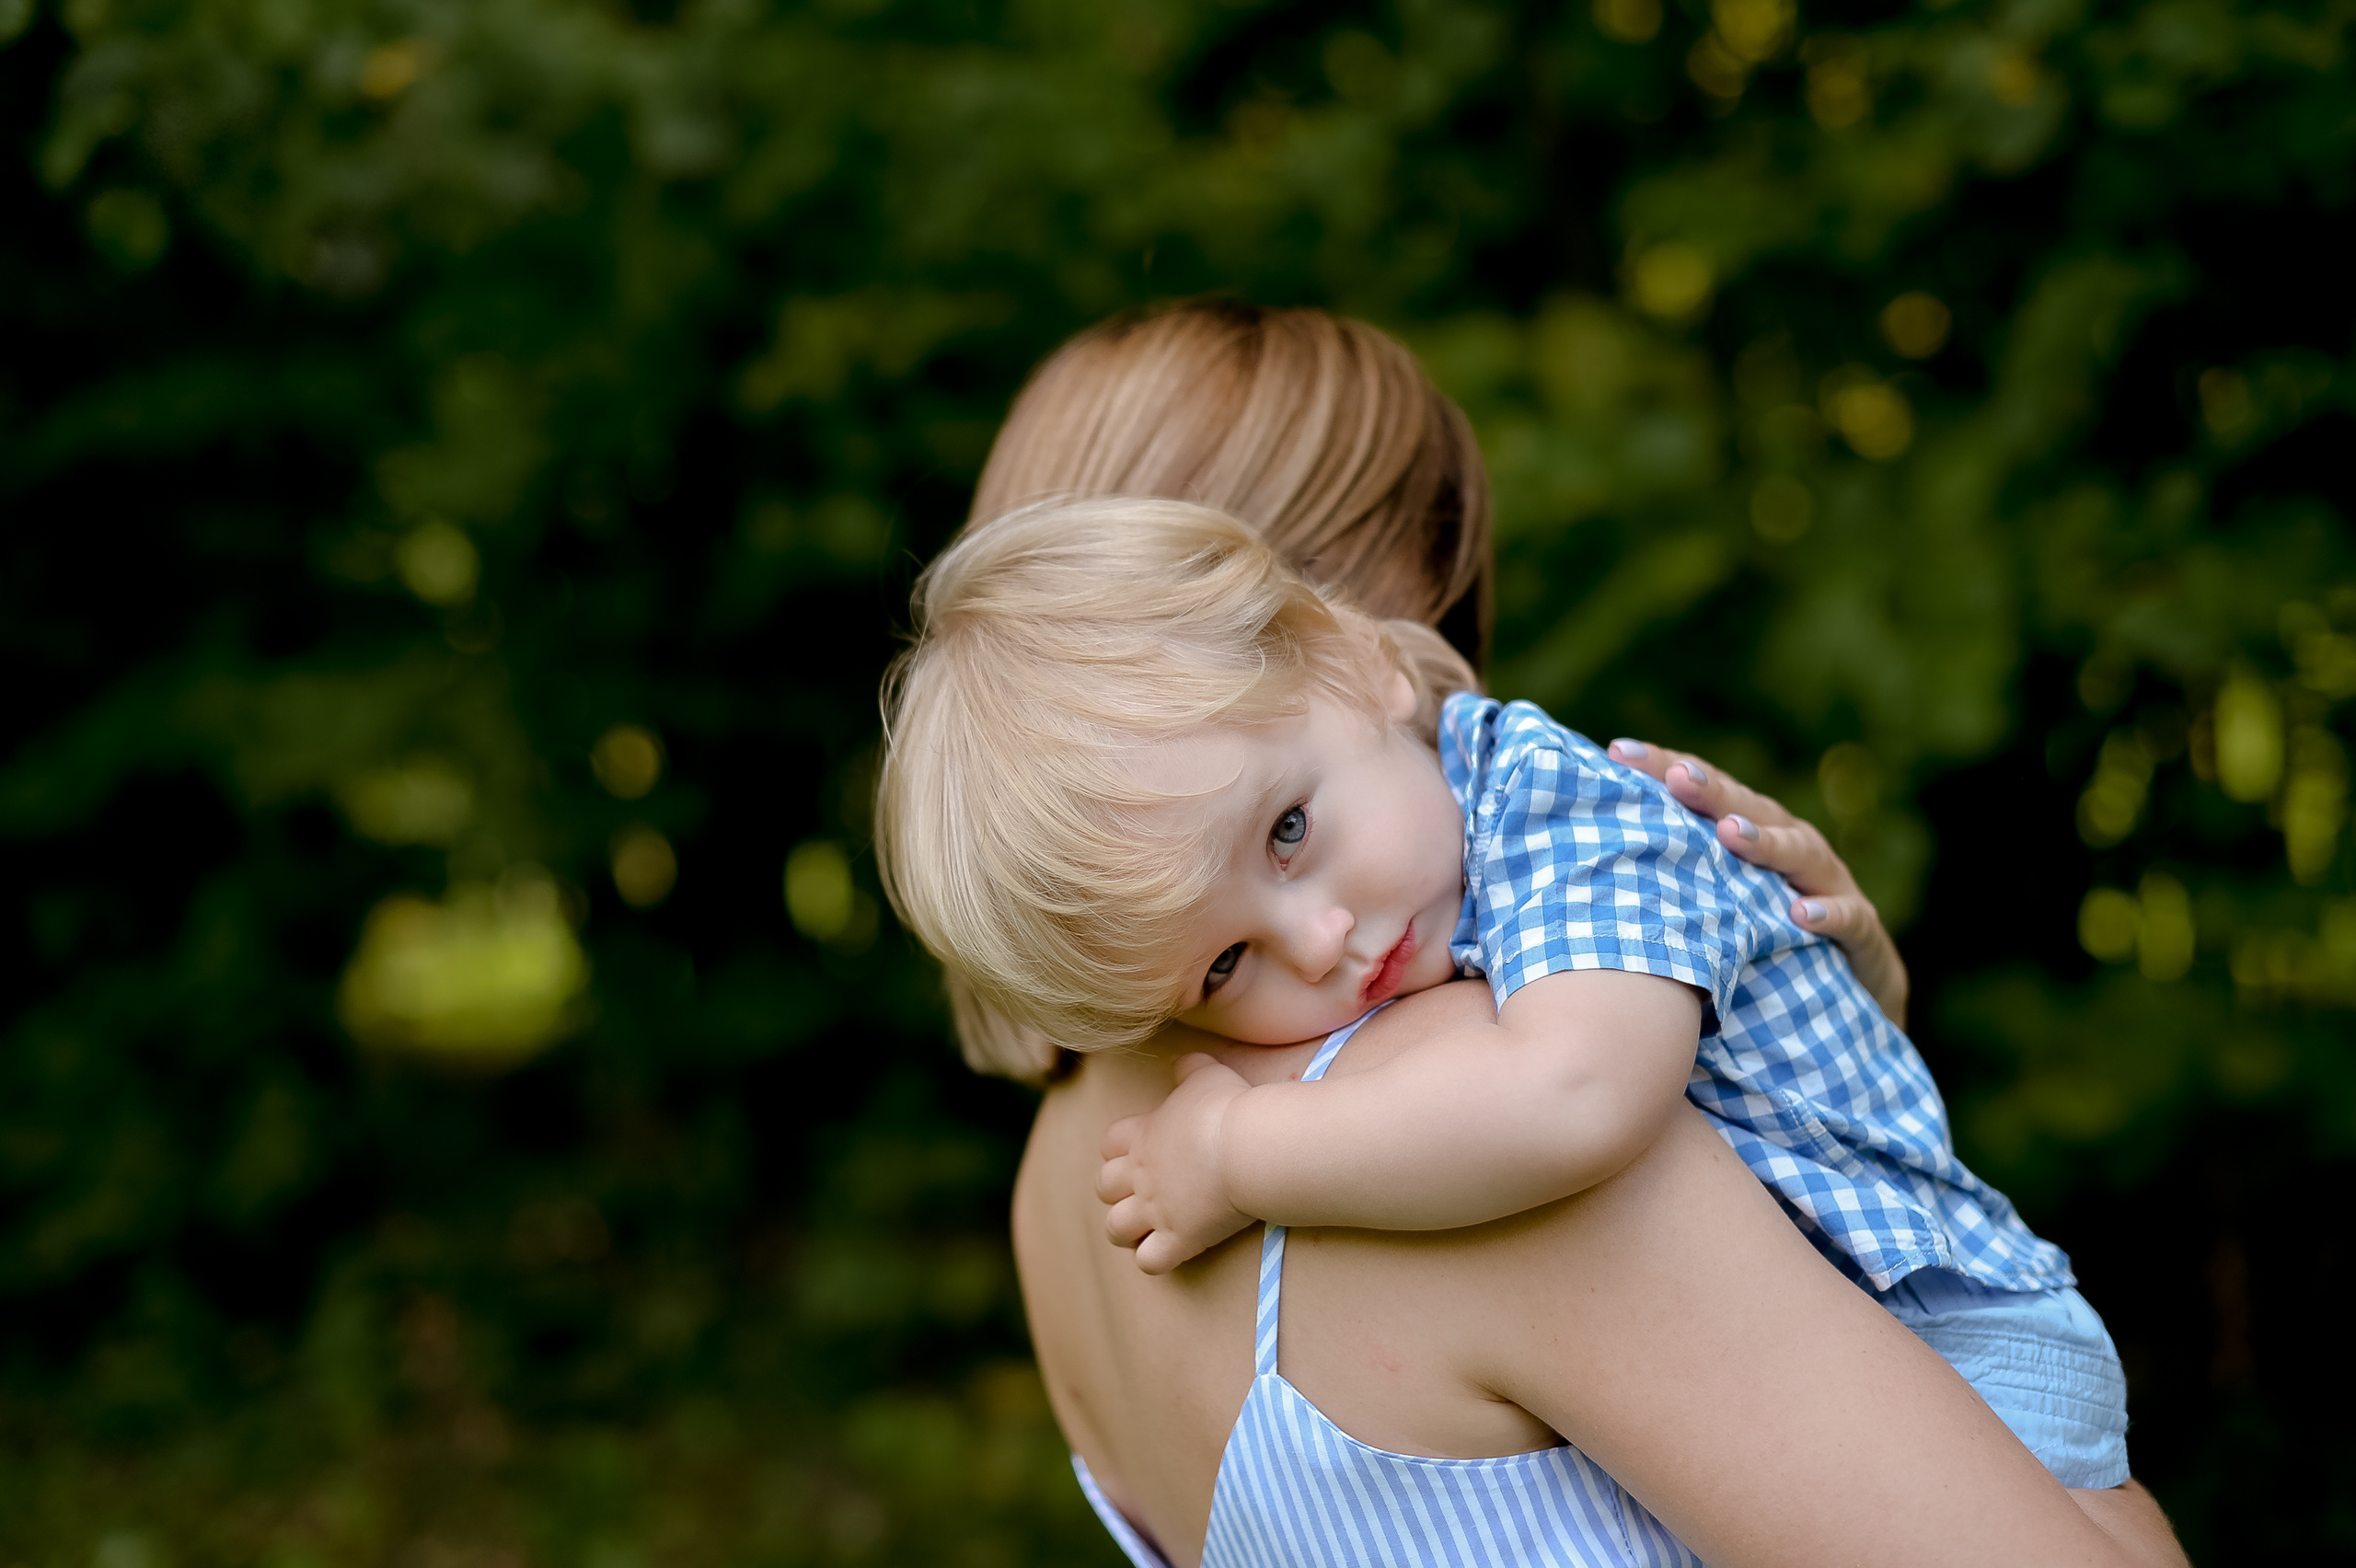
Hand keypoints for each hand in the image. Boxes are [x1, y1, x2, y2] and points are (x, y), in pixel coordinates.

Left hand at [1096, 1053, 1254, 1273]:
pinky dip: (1156, 1259)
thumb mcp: (1207, 1075)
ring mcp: (1156, 1210)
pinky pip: (1149, 1262)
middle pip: (1103, 1188)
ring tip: (1150, 1229)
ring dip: (1128, 1230)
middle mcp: (1140, 1175)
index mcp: (1143, 1135)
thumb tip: (1181, 1062)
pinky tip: (1174, 1250)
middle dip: (1118, 1193)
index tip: (1143, 1153)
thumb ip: (1188, 1067)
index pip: (1108, 1144)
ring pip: (1115, 1229)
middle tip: (1146, 1192)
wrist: (1248, 1147)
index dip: (1119, 1151)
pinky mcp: (1179, 1238)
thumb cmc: (1228, 1107)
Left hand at [1606, 738, 1909, 1028]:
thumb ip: (1663, 880)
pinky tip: (1801, 913)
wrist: (1849, 1003)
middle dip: (1713, 790)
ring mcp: (1829, 887)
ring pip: (1802, 852)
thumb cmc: (1760, 946)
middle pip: (1749, 809)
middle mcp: (1789, 849)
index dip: (1664, 768)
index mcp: (1747, 836)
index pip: (1703, 793)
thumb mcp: (1710, 910)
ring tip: (1732, 833)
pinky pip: (1849, 920)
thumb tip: (1571, 862)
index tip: (1617, 751)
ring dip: (1768, 842)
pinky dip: (1828, 913)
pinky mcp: (1860, 936)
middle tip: (1676, 776)